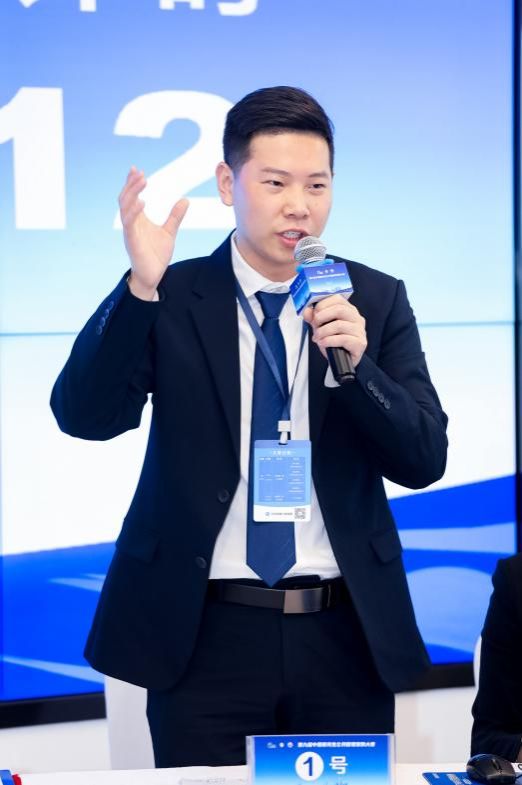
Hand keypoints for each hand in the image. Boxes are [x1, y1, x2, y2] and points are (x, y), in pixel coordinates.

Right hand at [119, 166, 188, 299]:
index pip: (132, 197)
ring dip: (132, 193)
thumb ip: (175, 216)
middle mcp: (131, 223)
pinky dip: (134, 211)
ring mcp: (130, 231)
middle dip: (131, 184)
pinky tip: (141, 201)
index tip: (137, 169)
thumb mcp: (169, 232)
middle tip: (138, 172)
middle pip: (126, 198)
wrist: (153, 276)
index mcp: (138, 219)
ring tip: (141, 181)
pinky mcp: (131, 241)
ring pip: (125, 207)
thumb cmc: (156, 255)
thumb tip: (184, 199)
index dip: (133, 183)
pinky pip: (129, 223)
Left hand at [303, 294, 366, 366]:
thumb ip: (314, 318)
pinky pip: (343, 339)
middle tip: (315, 325)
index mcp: (349, 310)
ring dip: (323, 331)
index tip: (314, 313)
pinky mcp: (360, 343)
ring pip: (339, 325)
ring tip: (317, 337)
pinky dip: (329, 341)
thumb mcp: (321, 328)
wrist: (342, 361)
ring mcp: (360, 331)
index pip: (337, 299)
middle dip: (322, 317)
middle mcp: (357, 318)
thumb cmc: (334, 342)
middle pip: (339, 310)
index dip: (323, 304)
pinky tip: (323, 343)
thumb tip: (307, 311)